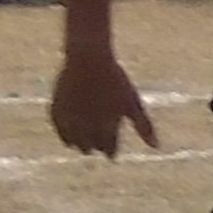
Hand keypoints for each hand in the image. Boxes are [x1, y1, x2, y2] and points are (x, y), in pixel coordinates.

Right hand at [51, 41, 158, 159]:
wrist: (88, 59)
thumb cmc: (115, 80)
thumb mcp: (133, 103)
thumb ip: (144, 126)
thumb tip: (156, 147)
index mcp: (107, 126)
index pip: (108, 148)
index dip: (111, 152)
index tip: (112, 154)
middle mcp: (87, 126)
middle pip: (90, 146)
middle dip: (95, 148)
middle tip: (97, 149)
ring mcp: (70, 118)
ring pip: (73, 141)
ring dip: (79, 144)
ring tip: (83, 146)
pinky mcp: (57, 109)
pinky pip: (59, 128)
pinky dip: (64, 135)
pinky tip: (67, 137)